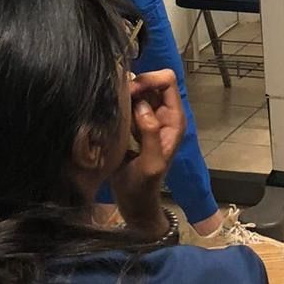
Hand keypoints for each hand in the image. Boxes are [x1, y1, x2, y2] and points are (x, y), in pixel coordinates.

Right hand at [110, 68, 185, 234]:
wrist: (133, 203)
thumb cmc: (143, 187)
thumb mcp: (150, 164)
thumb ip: (150, 134)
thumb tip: (141, 105)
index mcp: (174, 119)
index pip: (167, 81)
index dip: (149, 80)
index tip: (130, 93)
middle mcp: (163, 114)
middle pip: (152, 80)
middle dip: (134, 85)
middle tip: (116, 101)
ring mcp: (148, 117)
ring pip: (138, 89)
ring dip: (124, 94)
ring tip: (112, 108)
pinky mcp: (133, 123)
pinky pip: (127, 102)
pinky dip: (118, 102)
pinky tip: (109, 114)